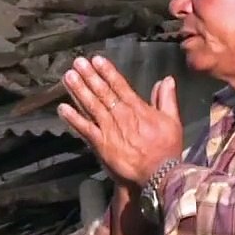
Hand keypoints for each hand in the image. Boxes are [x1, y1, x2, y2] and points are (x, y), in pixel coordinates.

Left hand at [57, 56, 183, 187]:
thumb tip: (166, 80)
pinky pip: (84, 129)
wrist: (158, 175)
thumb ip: (167, 99)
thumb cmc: (167, 150)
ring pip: (91, 106)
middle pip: (102, 92)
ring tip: (68, 76)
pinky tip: (62, 108)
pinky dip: (73, 118)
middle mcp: (121, 115)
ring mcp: (109, 129)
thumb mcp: (172, 121)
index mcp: (137, 108)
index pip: (119, 85)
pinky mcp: (101, 144)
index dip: (107, 71)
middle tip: (77, 62)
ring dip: (79, 90)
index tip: (96, 60)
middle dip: (89, 76)